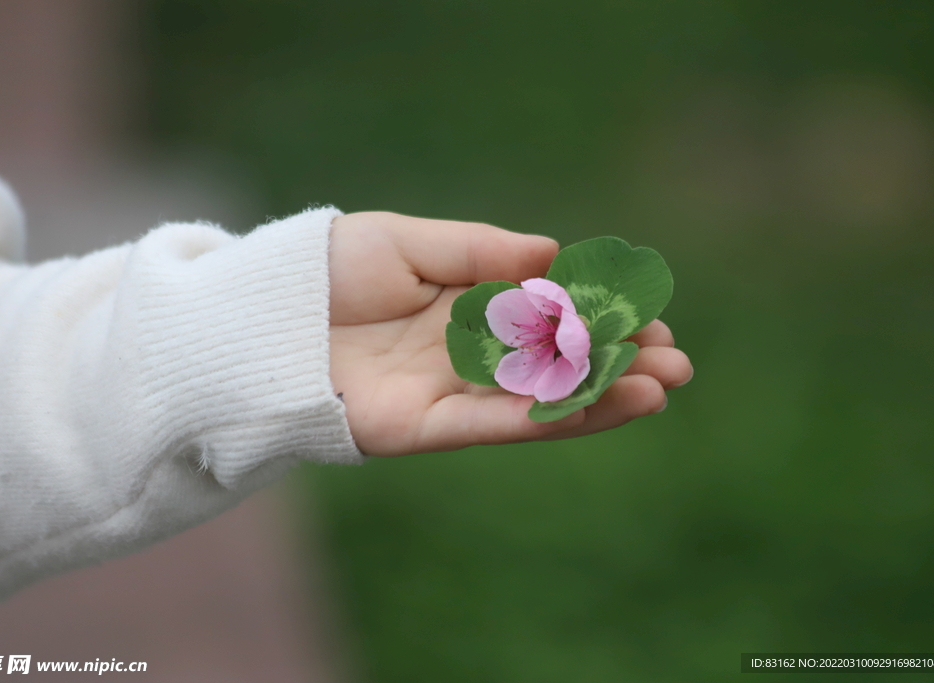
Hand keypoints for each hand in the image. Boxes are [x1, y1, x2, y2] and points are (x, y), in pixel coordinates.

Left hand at [328, 212, 692, 455]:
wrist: (256, 317)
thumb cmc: (324, 270)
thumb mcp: (408, 243)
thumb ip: (479, 252)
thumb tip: (555, 253)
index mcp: (460, 307)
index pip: (545, 316)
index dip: (597, 317)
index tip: (649, 313)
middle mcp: (461, 355)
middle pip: (552, 364)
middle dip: (616, 362)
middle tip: (677, 360)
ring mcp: (445, 393)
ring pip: (538, 400)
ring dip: (602, 395)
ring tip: (663, 385)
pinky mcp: (422, 429)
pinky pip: (496, 422)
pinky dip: (552, 415)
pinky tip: (606, 402)